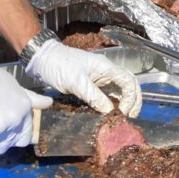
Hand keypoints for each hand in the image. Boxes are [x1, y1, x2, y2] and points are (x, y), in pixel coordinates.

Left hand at [25, 40, 141, 116]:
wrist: (44, 59)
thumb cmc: (60, 66)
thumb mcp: (77, 82)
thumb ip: (95, 97)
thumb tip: (110, 112)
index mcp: (106, 67)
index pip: (129, 81)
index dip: (131, 97)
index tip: (123, 112)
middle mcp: (107, 72)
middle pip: (129, 85)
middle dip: (133, 100)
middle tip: (130, 117)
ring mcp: (100, 79)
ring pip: (120, 91)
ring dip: (125, 103)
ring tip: (122, 118)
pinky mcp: (93, 86)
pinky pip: (108, 95)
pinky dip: (113, 105)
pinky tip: (111, 114)